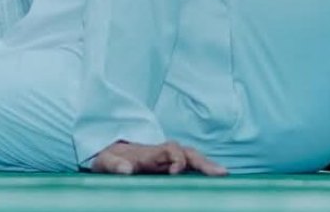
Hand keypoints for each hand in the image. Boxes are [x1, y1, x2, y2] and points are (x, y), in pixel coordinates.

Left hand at [90, 141, 227, 175]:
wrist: (107, 152)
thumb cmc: (108, 159)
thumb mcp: (105, 162)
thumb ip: (114, 165)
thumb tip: (126, 170)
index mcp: (148, 152)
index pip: (169, 150)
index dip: (176, 159)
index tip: (175, 172)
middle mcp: (162, 154)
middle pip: (187, 153)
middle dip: (204, 162)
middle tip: (220, 173)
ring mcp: (167, 160)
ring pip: (192, 158)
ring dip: (207, 166)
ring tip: (224, 175)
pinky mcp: (168, 167)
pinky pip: (189, 166)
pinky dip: (203, 170)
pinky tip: (216, 178)